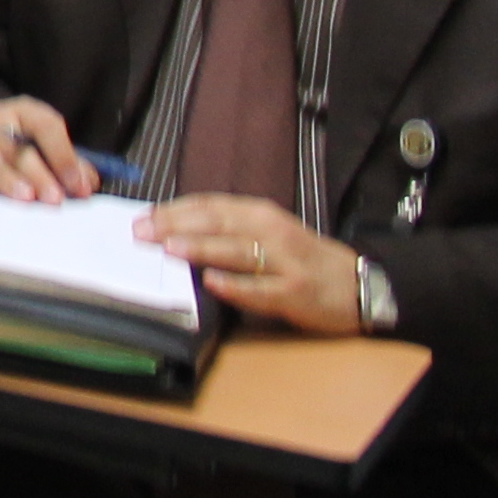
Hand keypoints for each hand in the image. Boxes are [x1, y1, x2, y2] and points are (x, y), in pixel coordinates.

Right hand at [0, 97, 94, 201]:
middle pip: (18, 147)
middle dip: (39, 174)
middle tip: (54, 199)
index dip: (64, 156)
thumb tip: (85, 184)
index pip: (46, 126)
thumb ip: (67, 163)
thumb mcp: (43, 145)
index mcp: (24, 112)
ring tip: (24, 197)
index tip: (78, 185)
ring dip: (8, 178)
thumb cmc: (14, 146)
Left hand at [139, 195, 364, 334]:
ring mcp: (284, 262)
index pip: (209, 205)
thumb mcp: (266, 233)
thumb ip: (227, 230)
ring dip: (202, 248)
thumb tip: (172, 231)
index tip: (142, 217)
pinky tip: (213, 283)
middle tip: (142, 232)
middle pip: (218, 224)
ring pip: (237, 251)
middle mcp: (271, 231)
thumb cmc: (301, 258)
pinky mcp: (296, 291)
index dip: (174, 210)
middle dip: (177, 226)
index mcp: (258, 214)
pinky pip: (262, 288)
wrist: (356, 284)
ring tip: (171, 248)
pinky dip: (237, 285)